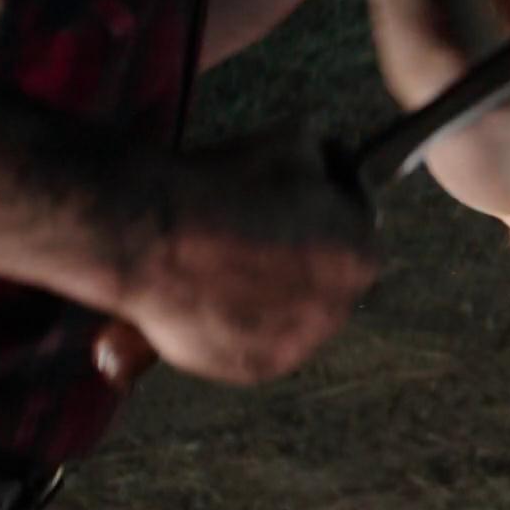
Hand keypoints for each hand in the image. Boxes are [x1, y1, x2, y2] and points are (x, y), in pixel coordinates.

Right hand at [95, 122, 376, 386]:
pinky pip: (259, 341)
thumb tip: (330, 163)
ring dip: (275, 289)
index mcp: (361, 254)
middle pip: (328, 272)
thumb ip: (326, 161)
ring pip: (294, 311)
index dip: (325, 199)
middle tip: (258, 224)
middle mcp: (337, 309)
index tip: (295, 192)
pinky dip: (243, 321)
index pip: (357, 220)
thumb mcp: (294, 141)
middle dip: (302, 249)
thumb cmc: (223, 184)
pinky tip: (214, 292)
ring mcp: (295, 344)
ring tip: (231, 259)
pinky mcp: (253, 368)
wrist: (148, 234)